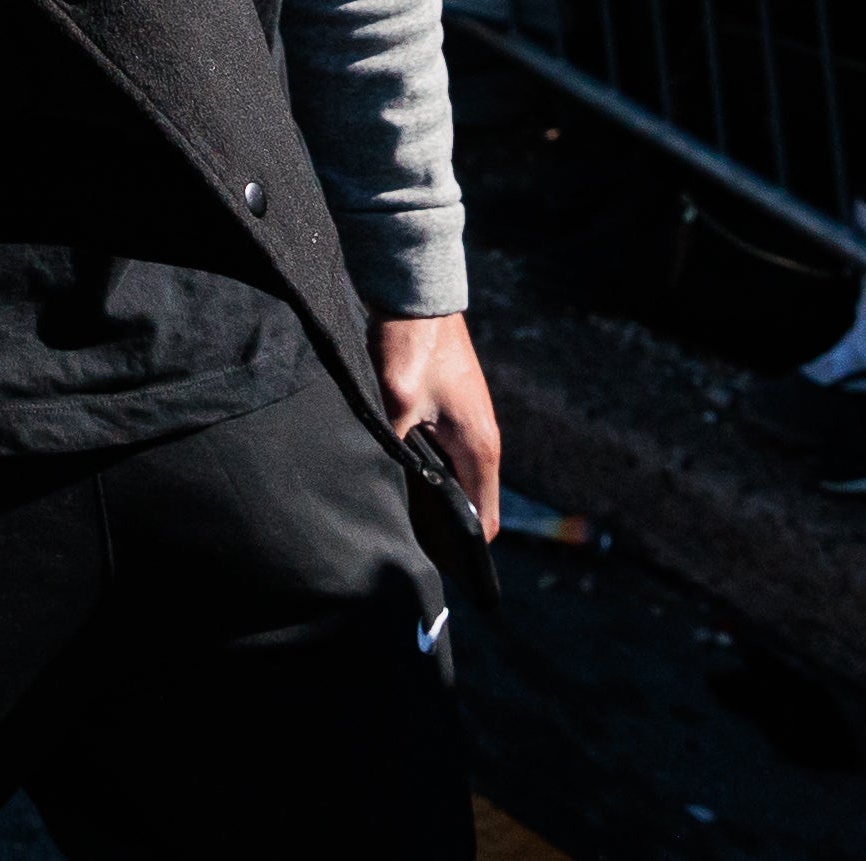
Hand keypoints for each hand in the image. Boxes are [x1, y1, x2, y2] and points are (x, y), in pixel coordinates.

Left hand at [372, 315, 503, 541]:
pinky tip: (399, 478)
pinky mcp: (455, 410)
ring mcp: (471, 424)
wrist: (415, 295)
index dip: (465, 552)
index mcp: (480, 448)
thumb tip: (379, 490)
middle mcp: (484, 440)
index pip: (486, 520)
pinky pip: (449, 457)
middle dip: (446, 531)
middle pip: (473, 503)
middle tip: (408, 551)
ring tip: (400, 521)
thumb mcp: (395, 405)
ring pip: (459, 479)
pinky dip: (432, 473)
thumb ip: (392, 451)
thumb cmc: (410, 348)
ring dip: (438, 500)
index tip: (437, 571)